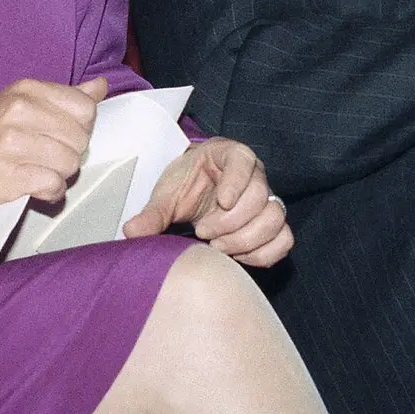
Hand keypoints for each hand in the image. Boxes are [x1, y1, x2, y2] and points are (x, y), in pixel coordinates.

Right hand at [0, 77, 107, 228]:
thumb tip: (100, 86)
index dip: (79, 128)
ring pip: (70, 163)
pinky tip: (33, 189)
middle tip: (44, 158)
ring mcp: (11, 143)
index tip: (60, 137)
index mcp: (27, 90)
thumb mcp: (18, 105)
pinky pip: (54, 185)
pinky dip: (49, 193)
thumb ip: (63, 97)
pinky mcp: (6, 175)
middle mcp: (20, 111)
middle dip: (69, 154)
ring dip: (58, 175)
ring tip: (36, 173)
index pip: (85, 108)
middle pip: (80, 139)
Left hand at [123, 138, 291, 267]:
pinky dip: (264, 253)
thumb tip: (130, 232)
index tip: (221, 202)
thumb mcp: (167, 194)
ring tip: (219, 247)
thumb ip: (152, 213)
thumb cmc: (187, 183)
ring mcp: (268, 200)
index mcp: (231, 156)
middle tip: (204, 234)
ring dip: (247, 240)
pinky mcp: (273, 225)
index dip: (235, 183)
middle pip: (260, 197)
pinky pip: (284, 240)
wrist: (199, 190)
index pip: (243, 162)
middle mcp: (256, 176)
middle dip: (230, 222)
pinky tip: (238, 257)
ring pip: (275, 219)